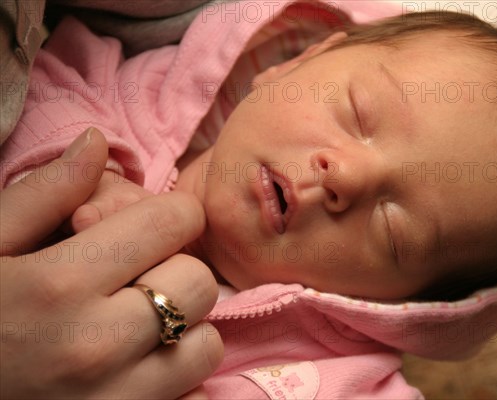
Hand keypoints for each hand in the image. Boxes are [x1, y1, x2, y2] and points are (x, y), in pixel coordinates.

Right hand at [0, 128, 222, 398]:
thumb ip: (43, 194)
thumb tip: (97, 142)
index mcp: (60, 283)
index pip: (173, 222)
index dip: (170, 215)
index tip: (153, 226)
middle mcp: (96, 344)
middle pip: (198, 282)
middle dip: (177, 270)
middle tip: (140, 278)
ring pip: (207, 344)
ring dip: (185, 328)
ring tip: (141, 327)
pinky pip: (194, 397)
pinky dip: (180, 380)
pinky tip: (140, 370)